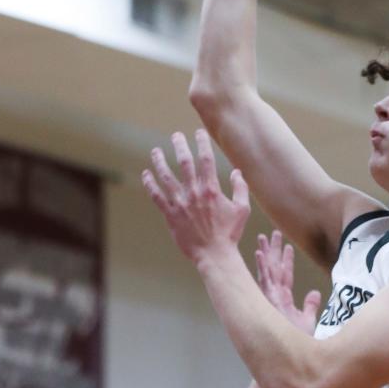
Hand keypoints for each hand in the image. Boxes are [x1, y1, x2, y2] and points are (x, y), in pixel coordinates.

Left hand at [142, 130, 249, 264]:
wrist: (214, 255)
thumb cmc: (229, 233)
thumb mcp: (242, 209)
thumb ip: (240, 188)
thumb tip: (237, 172)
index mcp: (211, 190)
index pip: (206, 160)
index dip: (202, 143)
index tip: (198, 133)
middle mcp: (194, 193)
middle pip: (185, 163)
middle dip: (180, 146)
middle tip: (176, 136)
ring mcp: (180, 203)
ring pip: (167, 177)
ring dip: (160, 162)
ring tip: (156, 151)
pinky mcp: (170, 215)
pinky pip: (157, 196)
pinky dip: (150, 184)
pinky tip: (146, 174)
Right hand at [255, 231, 321, 334]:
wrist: (291, 354)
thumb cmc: (297, 341)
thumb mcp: (307, 320)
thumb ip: (310, 305)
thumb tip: (315, 292)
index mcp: (284, 299)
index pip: (286, 275)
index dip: (287, 260)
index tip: (288, 246)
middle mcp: (275, 296)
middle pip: (275, 268)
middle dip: (274, 251)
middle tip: (273, 233)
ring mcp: (270, 298)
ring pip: (268, 270)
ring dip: (266, 253)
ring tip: (264, 236)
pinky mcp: (268, 302)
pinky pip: (264, 281)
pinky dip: (261, 267)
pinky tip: (259, 253)